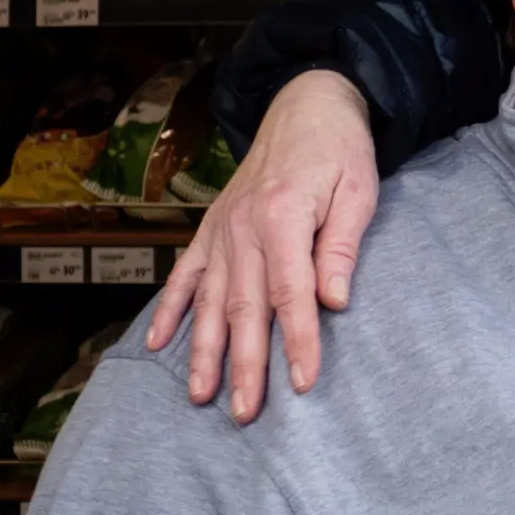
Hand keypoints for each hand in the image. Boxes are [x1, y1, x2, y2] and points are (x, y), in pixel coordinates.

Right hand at [148, 71, 378, 421]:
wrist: (306, 103)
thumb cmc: (340, 150)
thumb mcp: (358, 190)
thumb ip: (342, 246)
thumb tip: (335, 301)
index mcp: (283, 215)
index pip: (292, 293)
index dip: (297, 341)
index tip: (302, 383)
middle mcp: (243, 226)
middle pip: (244, 307)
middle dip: (244, 363)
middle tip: (245, 412)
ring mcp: (221, 228)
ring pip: (210, 300)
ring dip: (204, 350)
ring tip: (201, 395)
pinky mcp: (211, 227)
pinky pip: (185, 274)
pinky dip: (170, 309)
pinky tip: (156, 344)